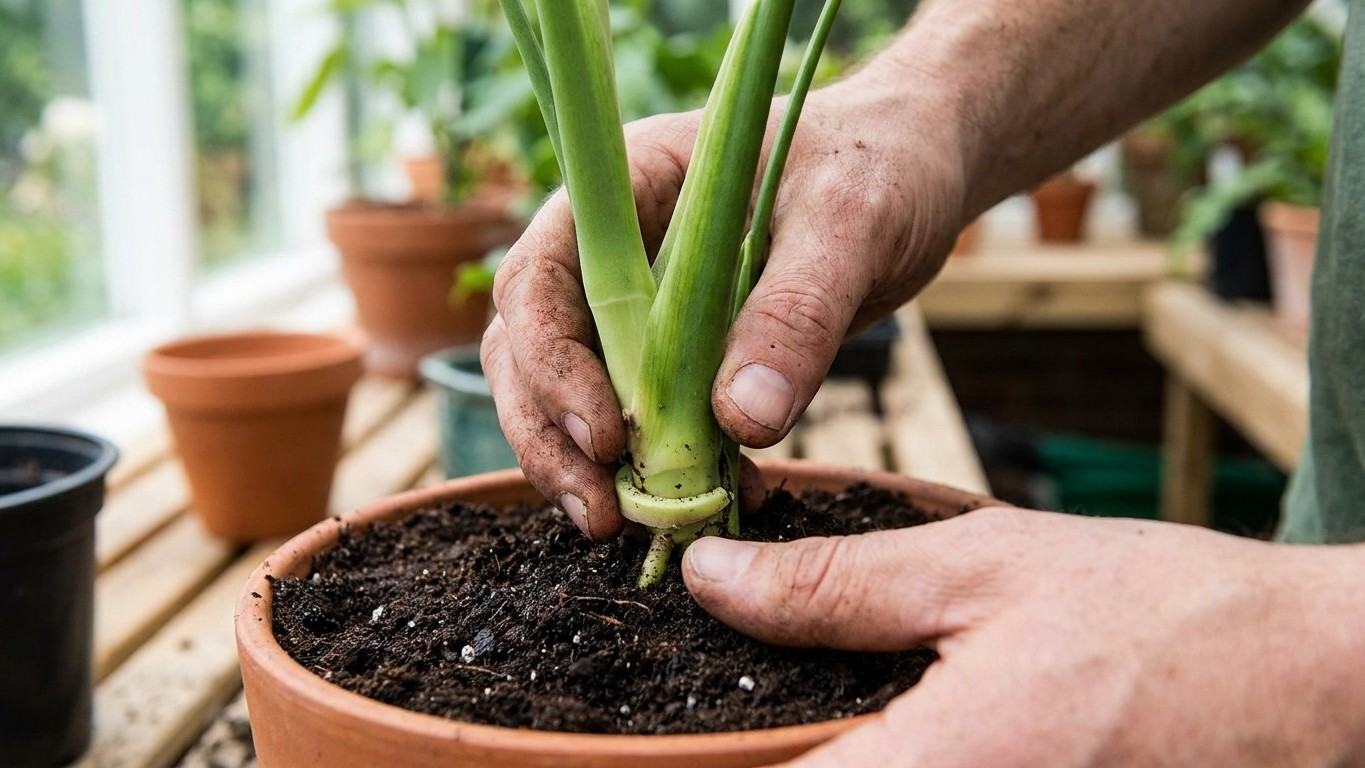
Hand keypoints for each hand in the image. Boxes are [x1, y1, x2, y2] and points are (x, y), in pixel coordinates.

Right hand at [482, 78, 967, 539]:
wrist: (916, 172)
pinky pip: (648, 419)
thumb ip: (795, 314)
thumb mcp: (849, 225)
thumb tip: (741, 420)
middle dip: (551, 435)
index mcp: (627, 190)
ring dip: (591, 467)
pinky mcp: (682, 354)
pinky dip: (668, 469)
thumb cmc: (879, 166)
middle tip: (600, 515)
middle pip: (529, 348)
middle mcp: (613, 250)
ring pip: (571, 393)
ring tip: (631, 526)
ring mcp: (641, 305)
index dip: (550, 363)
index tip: (606, 437)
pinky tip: (720, 502)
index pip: (540, 277)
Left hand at [682, 509, 1364, 766]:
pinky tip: (870, 732)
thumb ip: (831, 583)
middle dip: (754, 759)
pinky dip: (873, 761)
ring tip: (795, 717)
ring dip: (818, 758)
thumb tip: (708, 578)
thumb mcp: (981, 567)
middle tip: (723, 713)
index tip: (638, 738)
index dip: (679, 767)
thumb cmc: (1158, 614)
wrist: (1311, 678)